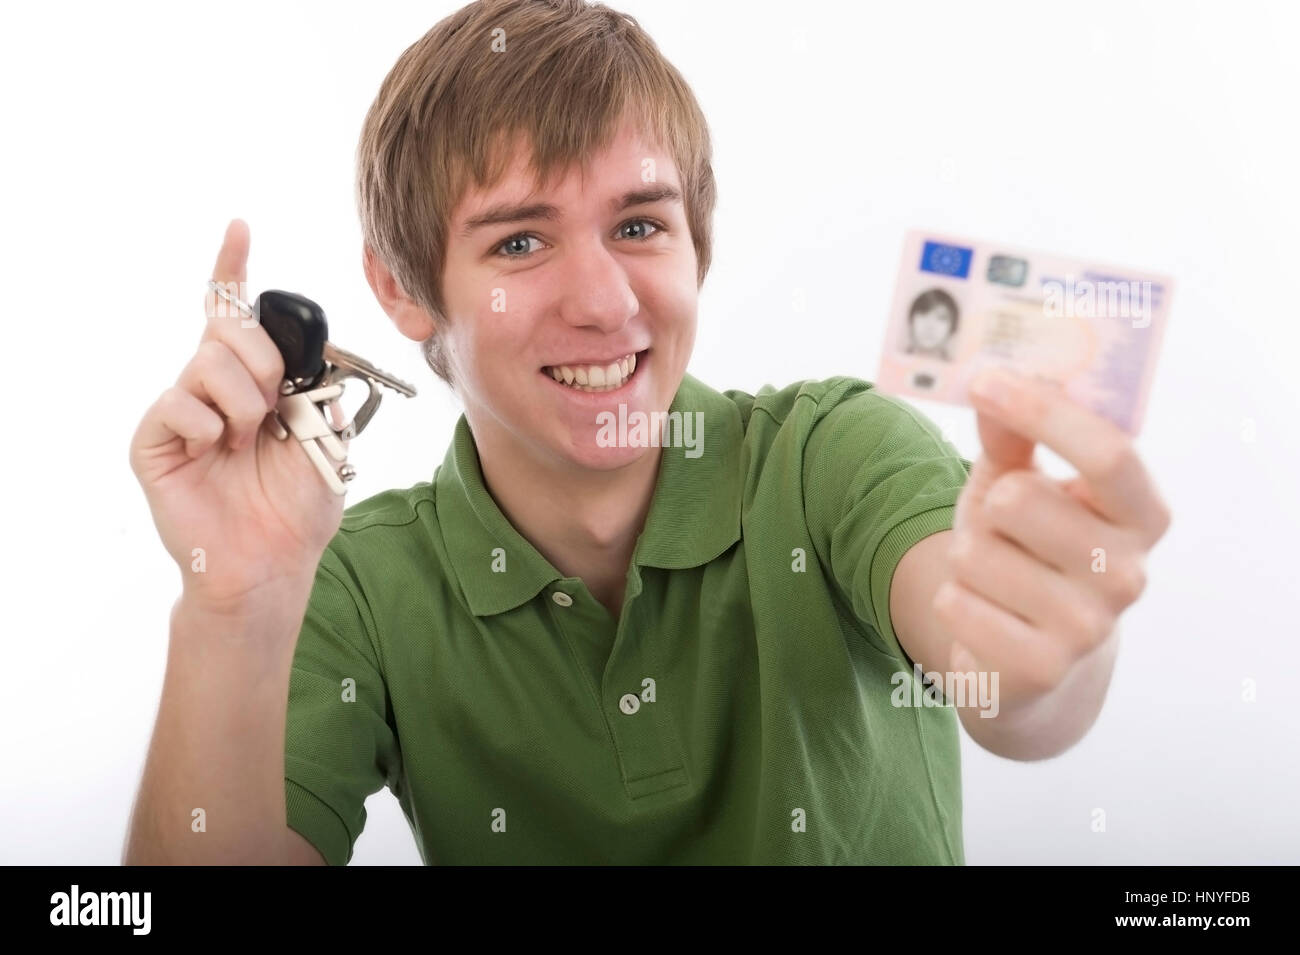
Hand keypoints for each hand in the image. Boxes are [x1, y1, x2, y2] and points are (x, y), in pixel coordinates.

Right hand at [128, 219, 346, 611]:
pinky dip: (208, 427)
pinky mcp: (154, 438)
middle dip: (264, 361)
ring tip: (245, 442)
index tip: (239, 227)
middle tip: (273, 409)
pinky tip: (215, 454)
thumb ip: (320, 389)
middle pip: (231, 327)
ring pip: (209, 361)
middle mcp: (213, 385)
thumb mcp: (329, 440)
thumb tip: (311, 355)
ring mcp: (181, 409)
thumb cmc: (298, 506)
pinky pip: (179, 403)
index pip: (236, 313)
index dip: (234, 268)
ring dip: (244, 402)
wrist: (273, 562)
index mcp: (254, 381)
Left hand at [937, 368, 1171, 715]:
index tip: (984, 380)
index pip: (1109, 452)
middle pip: (1022, 500)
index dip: (1044, 411)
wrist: (1028, 657)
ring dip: (965, 557)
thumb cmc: (1026, 550)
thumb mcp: (1020, 484)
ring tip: (992, 576)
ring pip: (975, 554)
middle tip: (999, 526)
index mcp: (1142, 515)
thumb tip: (994, 381)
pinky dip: (952, 600)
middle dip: (988, 504)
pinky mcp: (1041, 669)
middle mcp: (1129, 574)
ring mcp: (1089, 628)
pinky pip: (955, 604)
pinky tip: (982, 614)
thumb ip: (1012, 436)